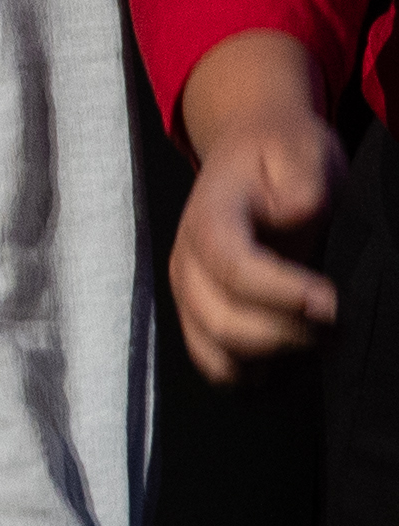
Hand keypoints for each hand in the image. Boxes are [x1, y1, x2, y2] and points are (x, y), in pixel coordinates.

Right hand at [171, 30, 349, 384]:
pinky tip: (286, 362)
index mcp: (209, 213)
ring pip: (216, 347)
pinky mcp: (199, 312)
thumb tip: (293, 214)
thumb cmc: (282, 156)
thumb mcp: (301, 151)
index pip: (229, 263)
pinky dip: (247, 374)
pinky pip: (212, 361)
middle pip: (221, 317)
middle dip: (286, 332)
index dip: (278, 291)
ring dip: (272, 355)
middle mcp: (188, 255)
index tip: (331, 303)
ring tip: (319, 341)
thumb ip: (299, 180)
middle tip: (337, 326)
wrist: (252, 156)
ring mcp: (189, 288)